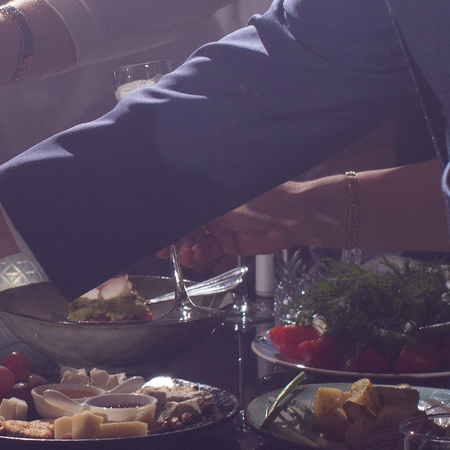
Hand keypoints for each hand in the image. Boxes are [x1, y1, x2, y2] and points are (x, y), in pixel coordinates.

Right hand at [174, 186, 329, 271]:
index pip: (182, 210)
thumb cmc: (262, 198)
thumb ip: (194, 211)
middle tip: (168, 253)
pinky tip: (198, 256)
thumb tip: (170, 215)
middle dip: (175, 241)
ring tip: (188, 256)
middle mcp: (213, 209)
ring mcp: (222, 227)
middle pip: (186, 228)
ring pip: (196, 242)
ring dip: (189, 250)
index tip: (156, 236)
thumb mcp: (221, 202)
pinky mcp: (231, 244)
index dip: (169, 224)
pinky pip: (210, 251)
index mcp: (209, 193)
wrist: (293, 216)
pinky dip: (202, 255)